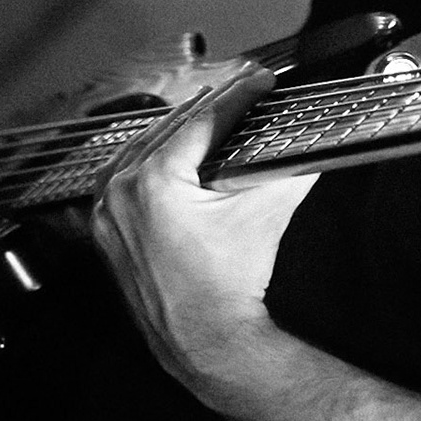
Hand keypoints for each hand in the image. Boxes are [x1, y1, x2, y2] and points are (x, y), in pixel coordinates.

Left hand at [91, 66, 318, 388]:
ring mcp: (108, 212)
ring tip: (207, 112)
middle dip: (210, 107)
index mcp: (155, 181)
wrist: (207, 341)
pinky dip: (145, 158)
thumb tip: (314, 142)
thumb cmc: (232, 282)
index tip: (259, 79)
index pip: (202, 122)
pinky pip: (121, 176)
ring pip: (141, 149)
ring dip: (175, 128)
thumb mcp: (266, 213)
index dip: (237, 95)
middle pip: (170, 129)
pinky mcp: (105, 230)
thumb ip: (291, 169)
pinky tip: (164, 149)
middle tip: (241, 89)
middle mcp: (122, 191)